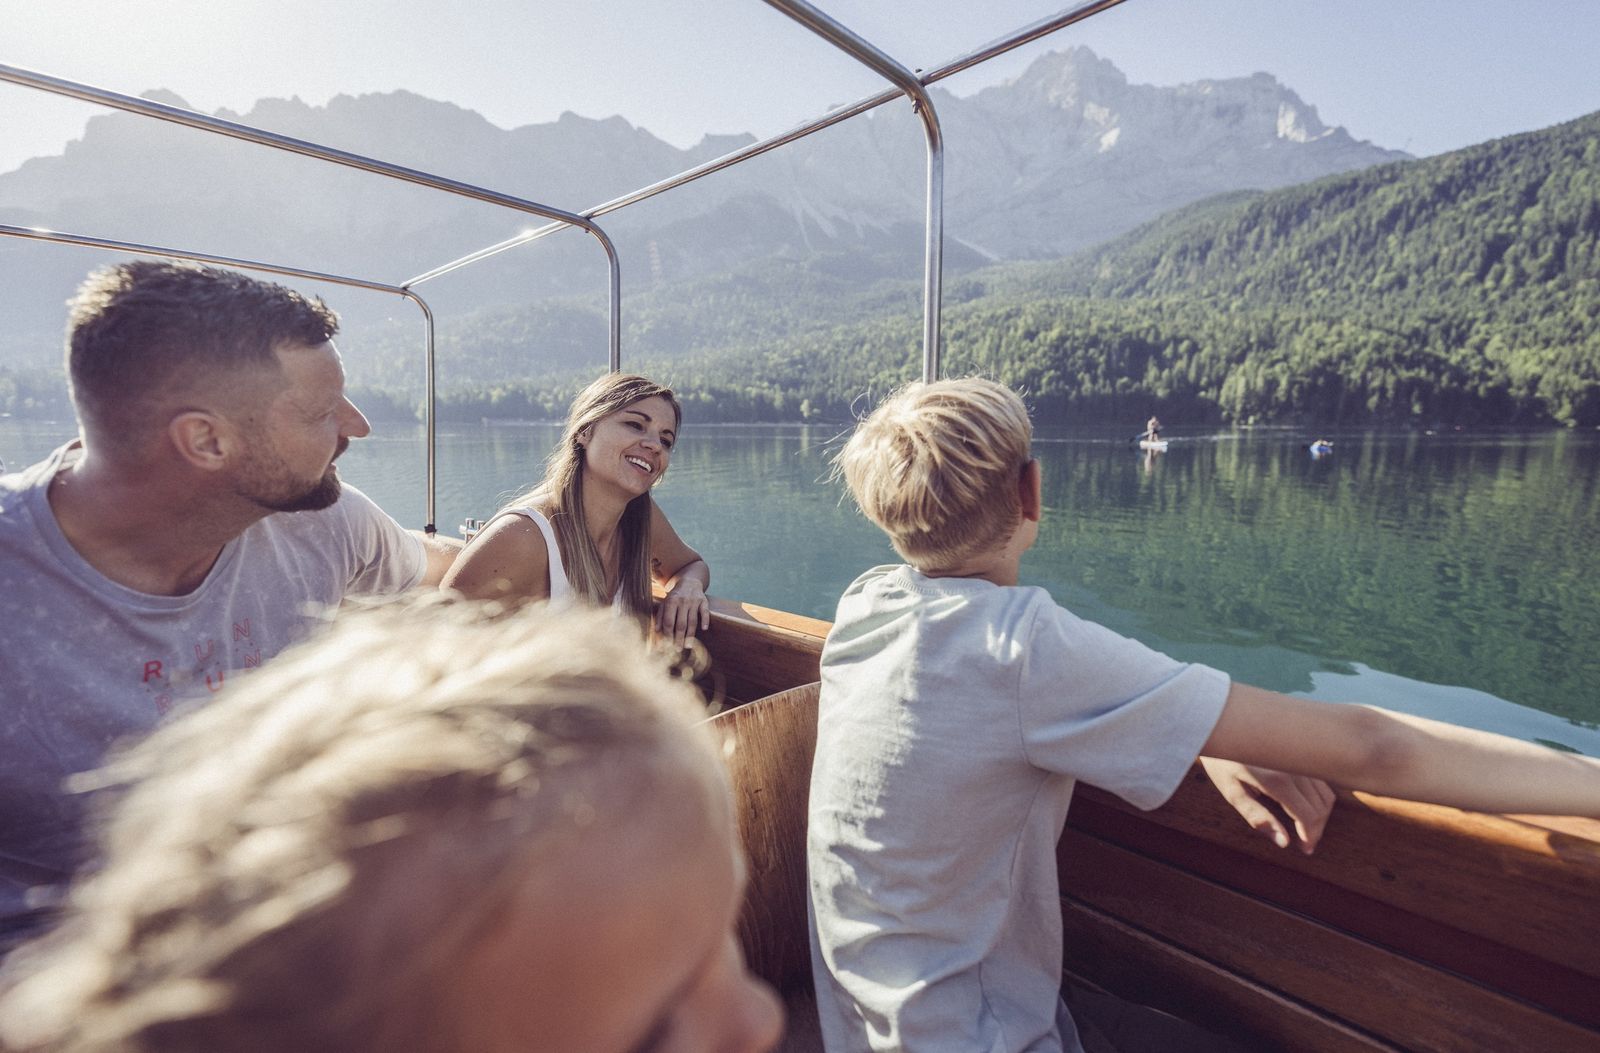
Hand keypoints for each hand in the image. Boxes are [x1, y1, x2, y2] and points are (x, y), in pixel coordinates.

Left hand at [656, 578, 709, 648]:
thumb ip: (660, 616)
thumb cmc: (675, 596)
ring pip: (692, 621)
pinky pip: (705, 612)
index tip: (667, 645)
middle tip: (677, 649)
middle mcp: (683, 601)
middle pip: (680, 624)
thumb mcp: (665, 603)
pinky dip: (705, 620)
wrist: (689, 581)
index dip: (667, 634)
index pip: (669, 621)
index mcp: (671, 602)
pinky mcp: (703, 601)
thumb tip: (656, 630)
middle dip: (678, 638)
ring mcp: (694, 601)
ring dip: (690, 635)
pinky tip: (704, 629)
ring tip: (688, 646)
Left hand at [1200, 757, 1335, 854]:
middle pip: (1320, 806)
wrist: (1221, 724)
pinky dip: (1319, 797)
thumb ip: (1258, 817)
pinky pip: (1321, 779)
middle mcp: (1294, 767)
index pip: (1307, 815)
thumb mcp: (1232, 792)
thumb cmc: (1222, 761)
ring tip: (1305, 827)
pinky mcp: (1302, 751)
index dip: (1310, 836)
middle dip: (1316, 829)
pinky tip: (1305, 806)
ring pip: (1325, 794)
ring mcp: (1300, 757)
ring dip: (1320, 814)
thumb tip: (1284, 842)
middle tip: (1305, 843)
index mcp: (1276, 779)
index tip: (1305, 849)